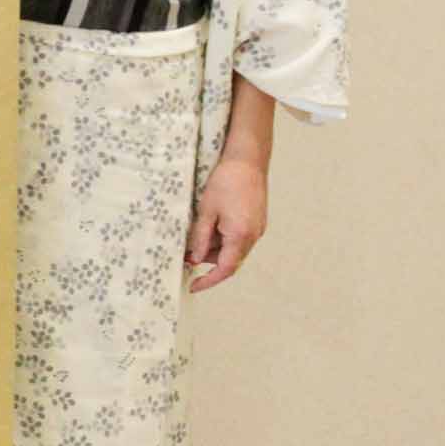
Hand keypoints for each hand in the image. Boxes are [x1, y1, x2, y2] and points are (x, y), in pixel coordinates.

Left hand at [185, 157, 267, 293]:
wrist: (247, 160)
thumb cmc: (226, 181)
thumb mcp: (206, 211)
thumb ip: (201, 238)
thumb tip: (196, 259)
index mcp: (241, 236)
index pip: (225, 269)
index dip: (208, 280)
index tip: (194, 286)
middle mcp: (253, 235)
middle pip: (230, 260)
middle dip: (208, 260)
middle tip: (187, 254)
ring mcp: (257, 228)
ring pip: (234, 249)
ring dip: (216, 248)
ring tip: (197, 234)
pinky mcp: (257, 220)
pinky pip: (240, 238)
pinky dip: (225, 238)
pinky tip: (211, 225)